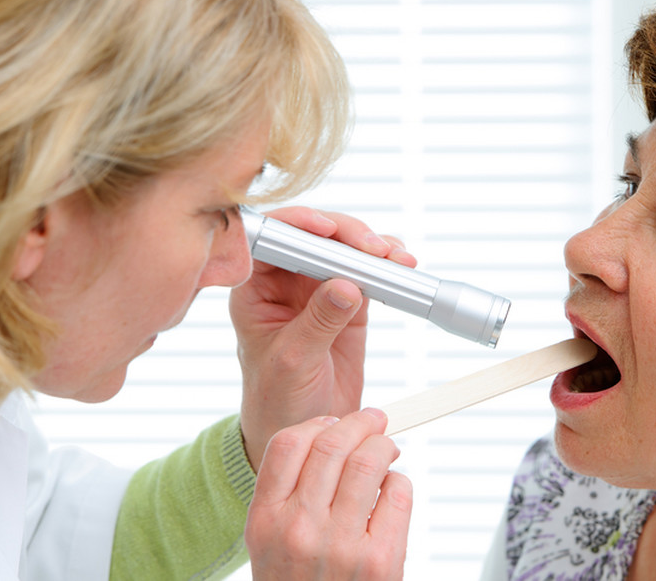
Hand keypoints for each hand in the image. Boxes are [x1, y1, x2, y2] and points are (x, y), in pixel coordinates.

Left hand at [231, 206, 415, 469]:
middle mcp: (284, 282)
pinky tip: (401, 268)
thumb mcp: (293, 362)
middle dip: (346, 235)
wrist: (302, 431)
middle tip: (374, 249)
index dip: (298, 224)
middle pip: (315, 237)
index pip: (272, 239)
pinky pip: (368, 274)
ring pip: (344, 250)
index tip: (327, 229)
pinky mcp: (349, 303)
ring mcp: (318, 290)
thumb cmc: (276, 399)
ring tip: (396, 259)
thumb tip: (346, 285)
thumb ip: (318, 322)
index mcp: (255, 289)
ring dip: (372, 248)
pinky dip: (387, 268)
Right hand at [246, 409, 411, 579]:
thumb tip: (332, 434)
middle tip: (375, 421)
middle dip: (361, 423)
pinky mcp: (381, 560)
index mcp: (265, 521)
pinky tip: (391, 491)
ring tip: (388, 450)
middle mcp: (299, 529)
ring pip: (370, 461)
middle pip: (332, 444)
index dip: (317, 423)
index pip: (287, 445)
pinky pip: (399, 493)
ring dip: (384, 446)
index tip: (334, 421)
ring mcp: (342, 545)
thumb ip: (289, 492)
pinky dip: (400, 482)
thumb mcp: (271, 540)